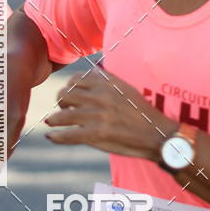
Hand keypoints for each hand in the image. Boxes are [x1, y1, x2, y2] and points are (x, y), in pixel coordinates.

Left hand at [45, 67, 176, 160]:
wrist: (157, 135)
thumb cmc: (142, 113)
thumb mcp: (127, 89)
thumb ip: (107, 81)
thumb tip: (89, 73)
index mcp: (107, 84)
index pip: (75, 80)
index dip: (68, 87)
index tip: (70, 96)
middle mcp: (100, 97)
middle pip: (64, 95)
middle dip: (60, 102)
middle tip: (64, 110)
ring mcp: (97, 116)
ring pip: (61, 115)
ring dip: (54, 119)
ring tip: (54, 122)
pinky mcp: (96, 135)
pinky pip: (67, 135)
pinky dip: (56, 137)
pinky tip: (52, 137)